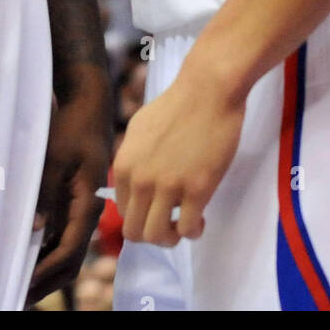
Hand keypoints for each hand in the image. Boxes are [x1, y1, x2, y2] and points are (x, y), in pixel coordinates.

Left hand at [26, 71, 111, 304]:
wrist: (88, 102)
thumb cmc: (72, 125)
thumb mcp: (55, 156)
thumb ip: (45, 193)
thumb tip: (33, 231)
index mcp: (88, 204)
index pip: (68, 251)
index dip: (45, 272)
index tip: (21, 286)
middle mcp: (88, 212)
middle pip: (71, 260)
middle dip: (46, 281)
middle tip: (17, 296)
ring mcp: (82, 208)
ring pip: (67, 250)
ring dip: (46, 269)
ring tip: (20, 283)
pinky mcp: (75, 200)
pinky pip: (64, 235)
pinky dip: (47, 252)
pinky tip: (28, 256)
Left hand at [113, 69, 245, 246]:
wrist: (207, 91)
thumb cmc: (176, 105)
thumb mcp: (139, 130)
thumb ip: (133, 160)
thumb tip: (134, 184)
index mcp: (124, 166)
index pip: (122, 212)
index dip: (141, 217)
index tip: (157, 210)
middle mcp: (141, 180)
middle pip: (135, 232)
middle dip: (153, 235)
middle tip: (170, 223)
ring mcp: (168, 187)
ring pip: (159, 237)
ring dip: (172, 238)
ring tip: (185, 222)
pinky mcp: (196, 190)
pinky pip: (188, 229)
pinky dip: (194, 231)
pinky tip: (201, 217)